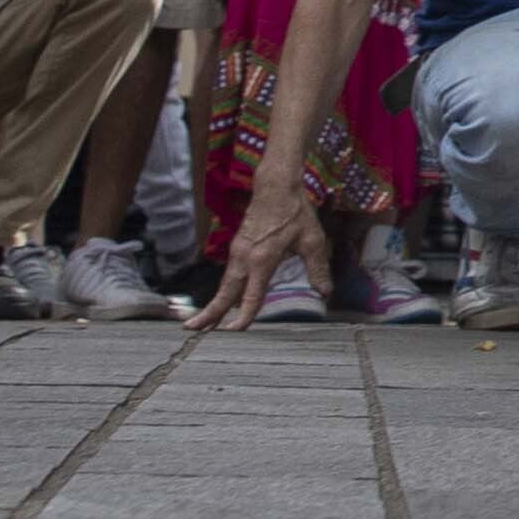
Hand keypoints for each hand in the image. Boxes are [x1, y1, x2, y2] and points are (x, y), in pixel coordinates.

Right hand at [191, 177, 326, 332]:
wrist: (275, 187)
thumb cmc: (295, 213)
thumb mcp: (312, 240)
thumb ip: (317, 268)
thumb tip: (325, 292)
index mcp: (263, 259)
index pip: (252, 295)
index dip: (244, 316)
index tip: (235, 331)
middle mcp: (245, 258)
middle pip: (226, 292)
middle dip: (210, 313)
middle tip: (193, 331)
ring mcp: (238, 252)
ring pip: (225, 284)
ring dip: (214, 303)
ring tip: (201, 323)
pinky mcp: (237, 248)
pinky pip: (229, 275)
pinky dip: (224, 290)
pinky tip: (224, 301)